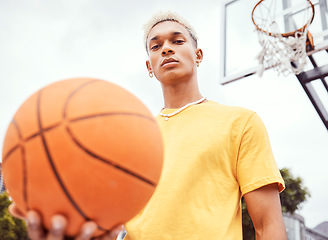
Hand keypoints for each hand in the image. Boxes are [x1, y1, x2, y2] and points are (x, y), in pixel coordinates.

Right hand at [8, 203, 123, 239]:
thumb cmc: (58, 232)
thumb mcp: (44, 225)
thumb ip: (33, 214)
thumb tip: (12, 203)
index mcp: (46, 239)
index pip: (36, 234)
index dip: (34, 224)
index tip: (33, 211)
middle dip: (57, 232)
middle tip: (59, 218)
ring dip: (85, 236)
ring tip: (91, 223)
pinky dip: (110, 234)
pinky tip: (120, 223)